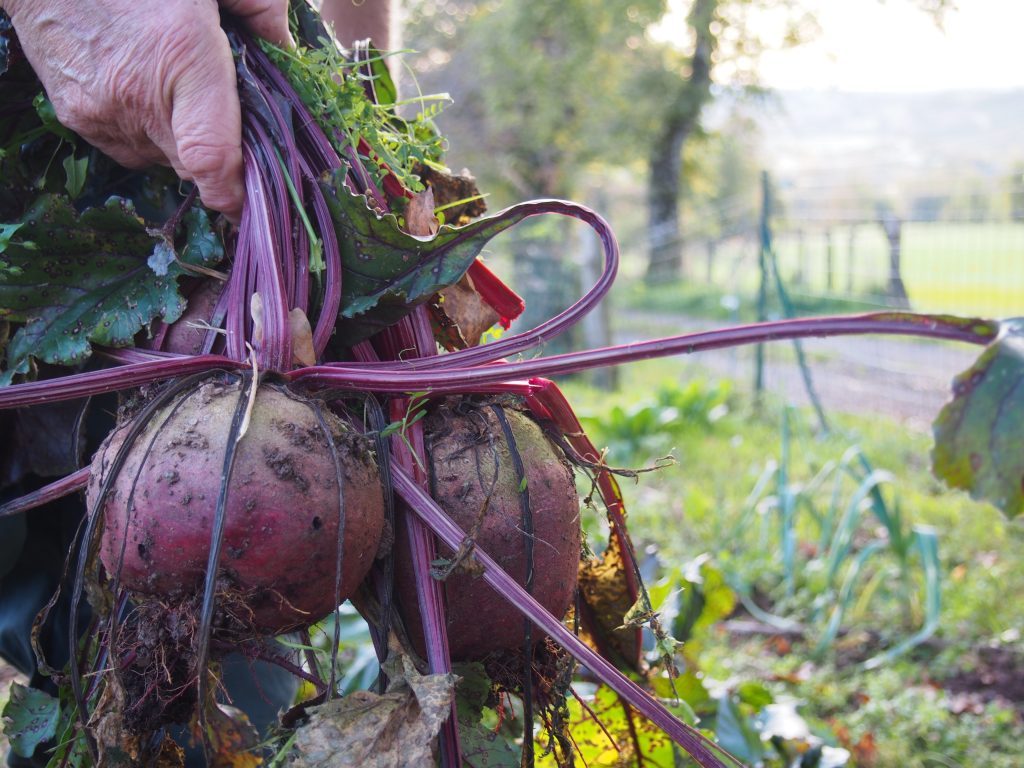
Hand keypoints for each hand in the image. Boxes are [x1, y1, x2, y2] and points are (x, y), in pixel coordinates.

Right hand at [3, 0, 292, 220]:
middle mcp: (141, 96)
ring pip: (162, 159)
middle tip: (221, 115)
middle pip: (194, 165)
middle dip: (217, 156)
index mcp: (184, 56)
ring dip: (178, 140)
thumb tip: (286, 48)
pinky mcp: (76, 118)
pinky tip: (140, 88)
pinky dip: (145, 131)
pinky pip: (129, 147)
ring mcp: (103, 112)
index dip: (233, 192)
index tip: (249, 205)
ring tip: (169, 86)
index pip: (211, 156)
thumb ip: (259, 7)